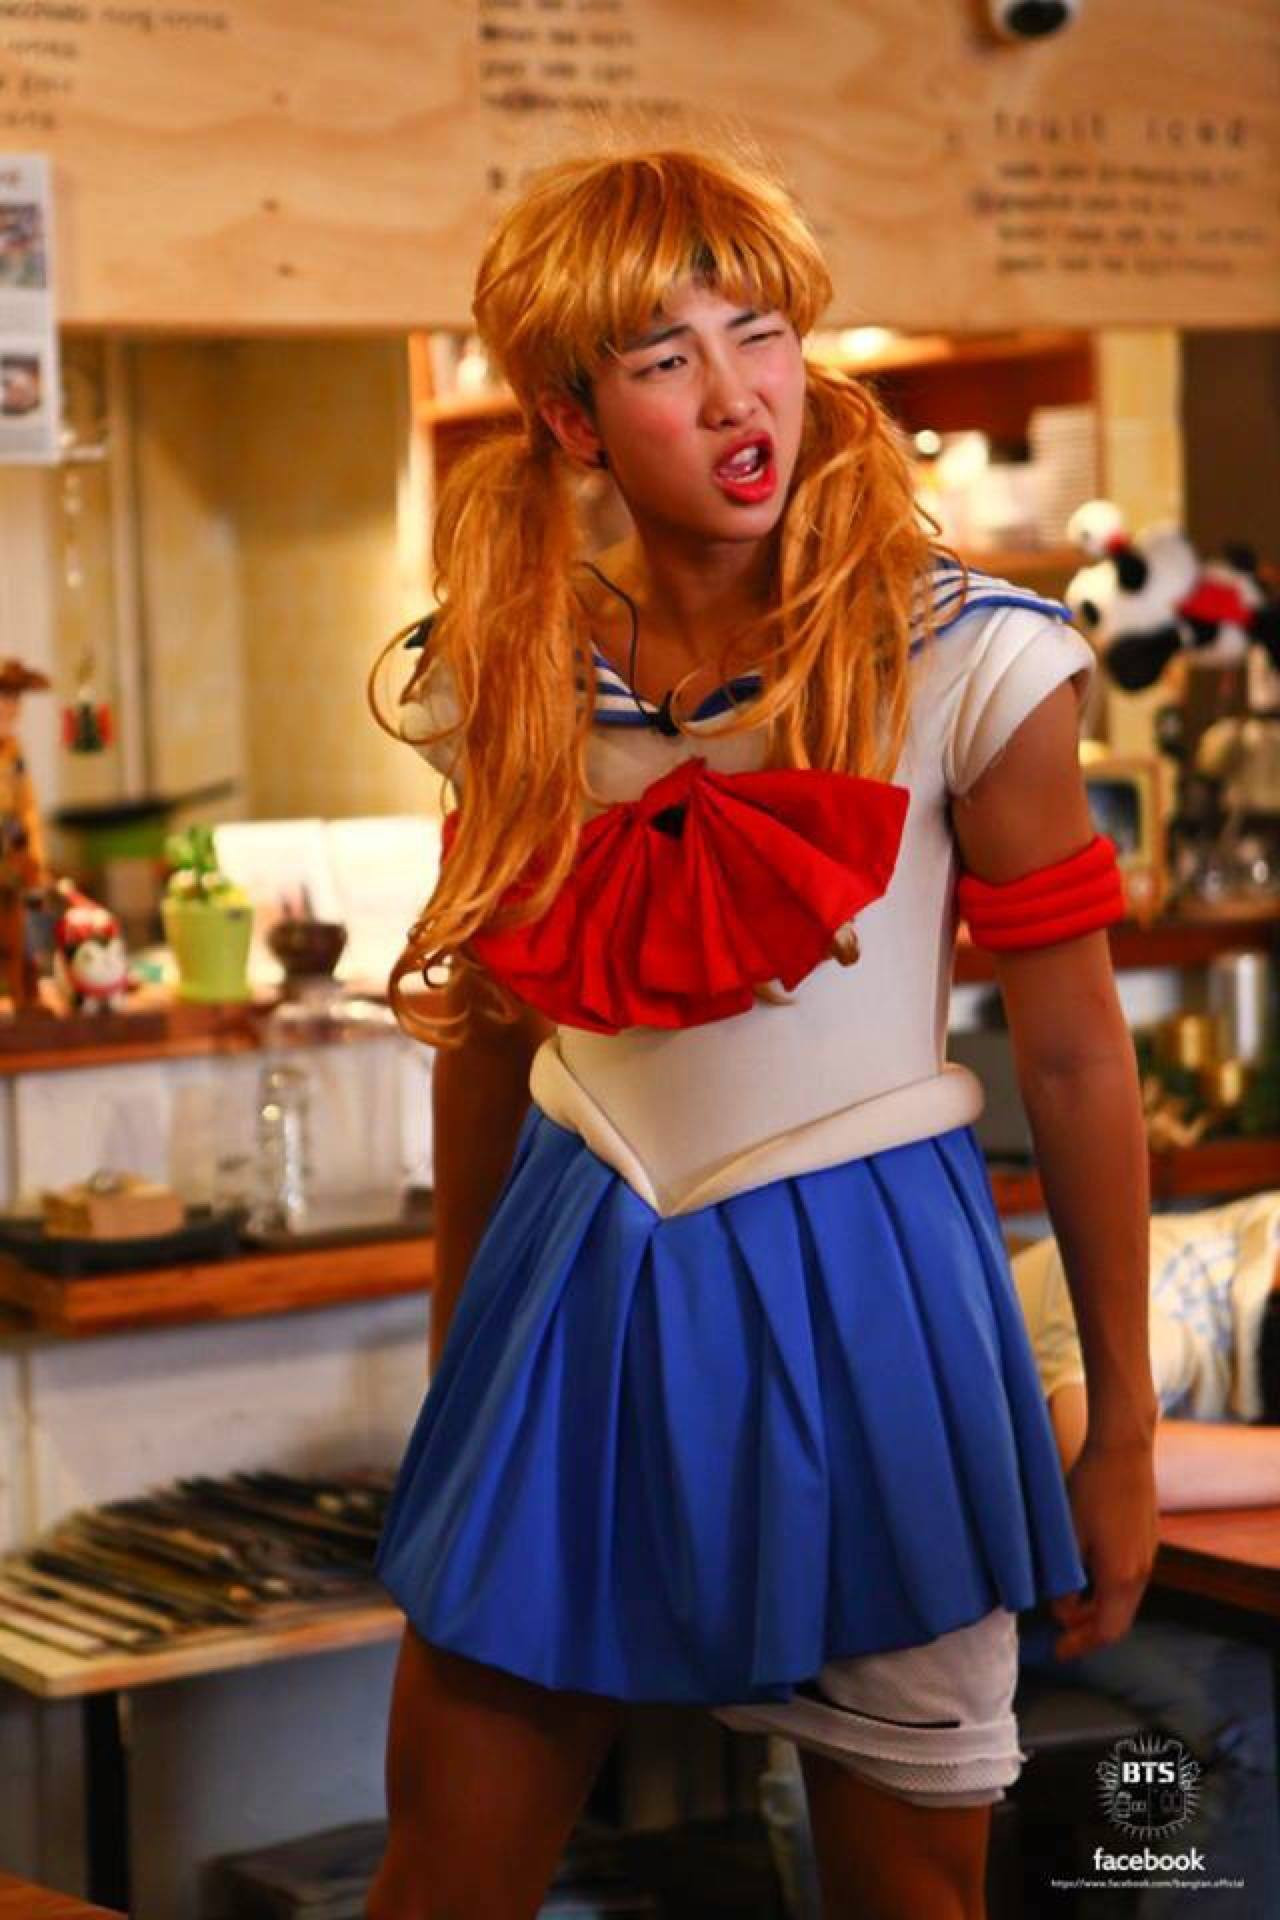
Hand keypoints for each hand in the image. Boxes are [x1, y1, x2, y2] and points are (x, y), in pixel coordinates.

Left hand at [1050, 1434, 1158, 1661]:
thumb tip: (1062, 1609)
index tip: (1058, 1651)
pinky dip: (1108, 1592)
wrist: (1124, 1451)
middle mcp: (1142, 1573)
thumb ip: (1064, 1580)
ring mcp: (1148, 1557)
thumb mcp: (1067, 1537)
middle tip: (1061, 1636)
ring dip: (1099, 1611)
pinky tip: (1087, 1580)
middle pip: (1119, 1620)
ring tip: (1069, 1609)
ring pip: (1125, 1601)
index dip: (1081, 1645)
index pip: (1107, 1631)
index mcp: (1121, 1577)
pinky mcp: (1148, 1542)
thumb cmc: (1091, 1490)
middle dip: (1089, 1632)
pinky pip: (1129, 1581)